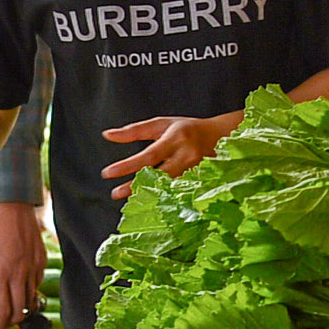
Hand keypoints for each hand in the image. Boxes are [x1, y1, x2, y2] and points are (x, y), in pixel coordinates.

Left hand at [0, 202, 46, 328]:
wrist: (10, 202)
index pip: (0, 314)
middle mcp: (18, 275)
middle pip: (17, 314)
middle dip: (5, 324)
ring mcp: (32, 268)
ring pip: (29, 301)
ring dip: (17, 309)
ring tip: (6, 307)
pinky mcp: (41, 260)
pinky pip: (36, 285)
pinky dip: (27, 292)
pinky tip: (17, 286)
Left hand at [102, 116, 223, 198]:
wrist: (221, 136)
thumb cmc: (186, 129)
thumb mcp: (161, 124)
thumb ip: (134, 131)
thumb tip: (107, 135)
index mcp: (175, 139)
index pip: (148, 155)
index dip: (128, 165)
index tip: (108, 173)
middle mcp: (186, 156)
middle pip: (158, 175)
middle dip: (134, 186)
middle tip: (114, 193)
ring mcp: (195, 172)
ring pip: (168, 187)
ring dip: (147, 194)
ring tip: (129, 202)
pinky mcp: (201, 182)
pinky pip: (178, 193)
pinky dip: (162, 198)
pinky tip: (149, 204)